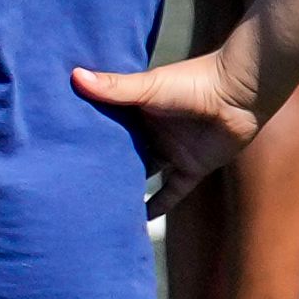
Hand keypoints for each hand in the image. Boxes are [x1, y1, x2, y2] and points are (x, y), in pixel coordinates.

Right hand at [75, 39, 272, 194]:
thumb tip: (74, 76)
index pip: (106, 127)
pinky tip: (136, 222)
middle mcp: (153, 132)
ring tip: (96, 207)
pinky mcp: (192, 168)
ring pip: (144, 175)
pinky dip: (156, 207)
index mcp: (138, 110)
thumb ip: (114, 87)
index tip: (58, 151)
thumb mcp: (148, 87)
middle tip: (69, 187)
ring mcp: (172, 150)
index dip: (87, 138)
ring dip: (126, 188)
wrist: (241, 90)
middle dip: (102, 168)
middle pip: (123, 154)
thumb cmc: (193, 82)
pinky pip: (171, 193)